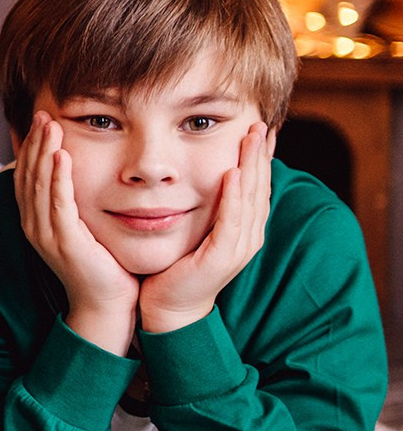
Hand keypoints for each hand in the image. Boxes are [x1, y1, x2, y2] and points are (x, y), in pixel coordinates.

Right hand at [16, 113, 137, 355]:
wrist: (107, 305)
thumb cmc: (101, 264)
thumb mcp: (83, 226)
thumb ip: (76, 201)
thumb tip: (80, 174)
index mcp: (35, 220)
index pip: (26, 176)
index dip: (32, 147)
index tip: (42, 120)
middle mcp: (33, 225)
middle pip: (28, 175)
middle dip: (35, 142)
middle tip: (43, 113)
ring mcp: (45, 235)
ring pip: (38, 185)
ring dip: (43, 152)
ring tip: (50, 125)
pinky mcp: (64, 242)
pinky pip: (57, 204)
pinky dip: (58, 179)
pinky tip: (62, 156)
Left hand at [138, 122, 272, 332]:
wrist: (168, 307)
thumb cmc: (178, 266)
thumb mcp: (196, 227)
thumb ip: (205, 205)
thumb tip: (205, 175)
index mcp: (243, 228)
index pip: (256, 185)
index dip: (261, 157)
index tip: (260, 127)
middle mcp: (247, 236)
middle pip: (259, 187)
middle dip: (261, 154)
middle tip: (261, 123)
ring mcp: (238, 247)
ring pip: (250, 199)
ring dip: (252, 166)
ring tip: (252, 138)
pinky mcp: (221, 257)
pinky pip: (231, 222)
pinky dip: (233, 197)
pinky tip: (232, 174)